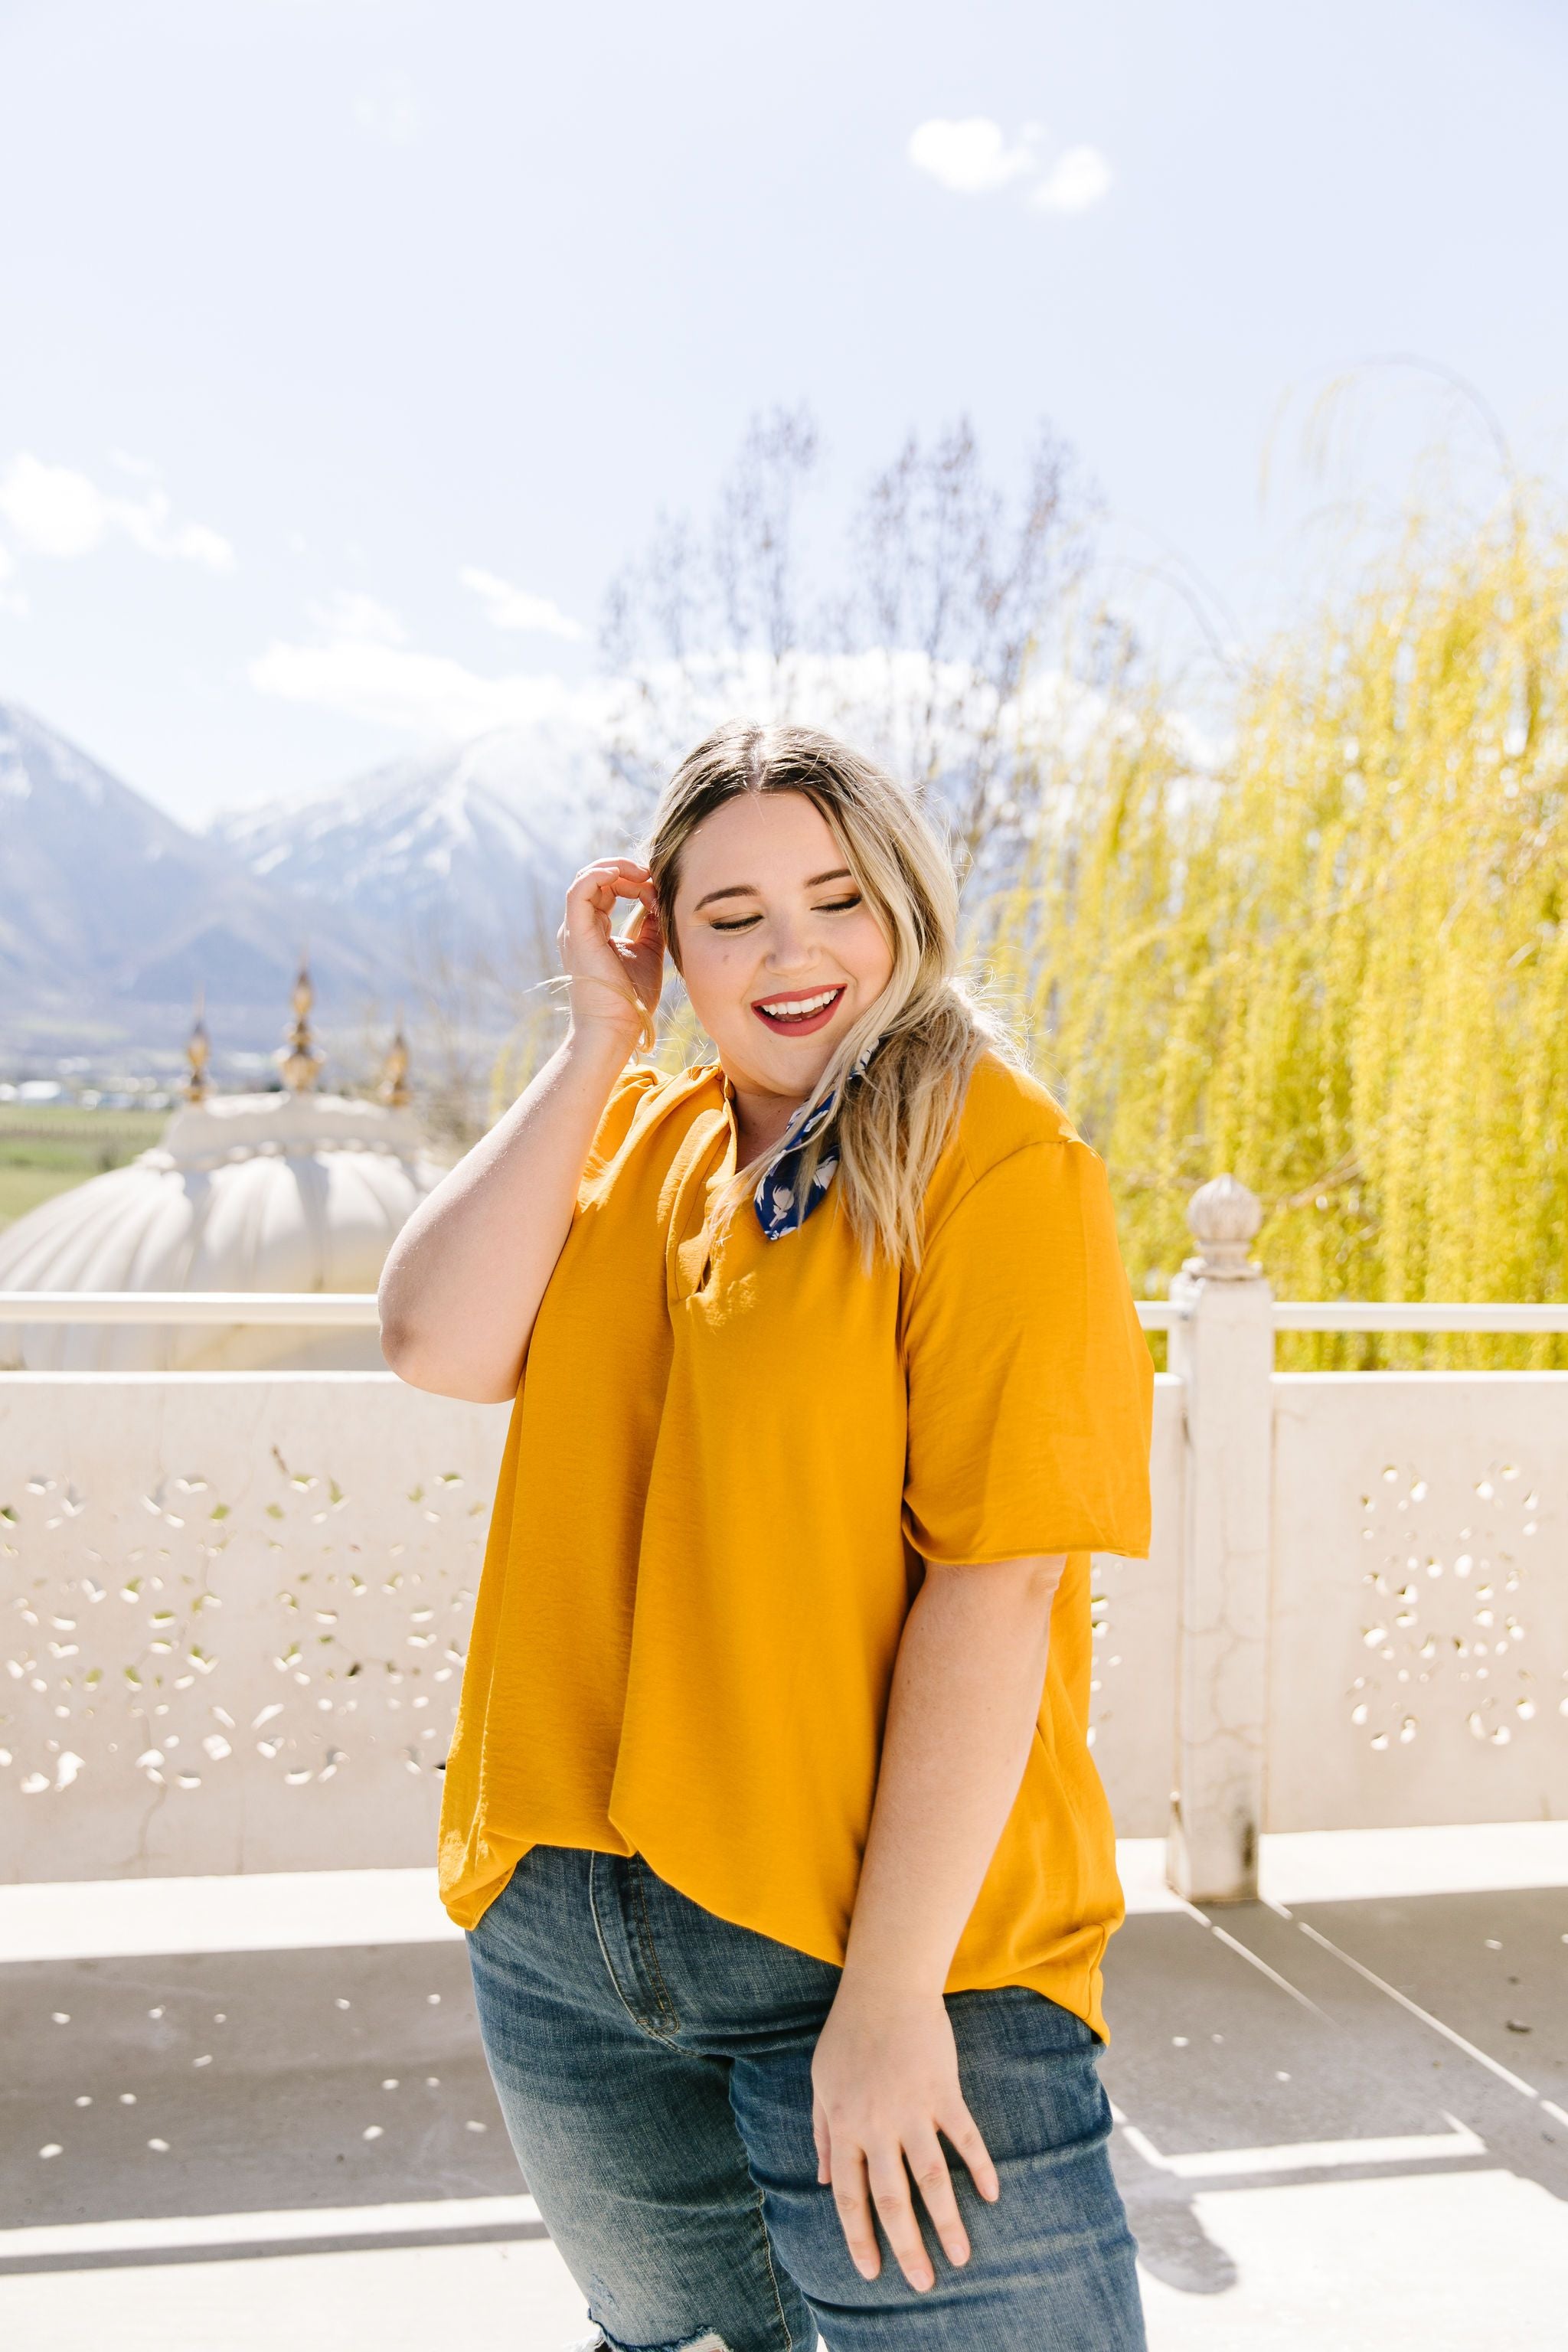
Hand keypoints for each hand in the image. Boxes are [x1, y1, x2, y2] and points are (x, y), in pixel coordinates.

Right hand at [558, 857, 665, 1042]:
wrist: (618, 1026)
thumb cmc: (632, 998)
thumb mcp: (649, 952)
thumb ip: (651, 926)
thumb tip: (660, 902)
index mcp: (594, 930)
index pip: (609, 890)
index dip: (634, 883)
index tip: (659, 892)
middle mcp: (581, 927)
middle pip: (598, 881)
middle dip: (627, 872)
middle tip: (651, 875)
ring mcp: (576, 929)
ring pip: (587, 879)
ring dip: (616, 869)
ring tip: (641, 873)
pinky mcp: (576, 933)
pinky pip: (579, 891)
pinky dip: (599, 875)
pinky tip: (620, 873)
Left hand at [811, 1975, 998, 2292]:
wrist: (884, 1987)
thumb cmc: (847, 2034)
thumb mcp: (820, 2083)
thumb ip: (821, 2134)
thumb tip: (821, 2181)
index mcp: (844, 2127)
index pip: (849, 2196)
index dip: (859, 2237)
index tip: (871, 2272)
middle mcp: (877, 2126)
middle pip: (893, 2200)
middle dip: (907, 2247)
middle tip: (922, 2283)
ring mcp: (913, 2110)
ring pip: (932, 2179)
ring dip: (947, 2223)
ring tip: (961, 2257)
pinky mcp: (944, 2092)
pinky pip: (965, 2138)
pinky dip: (980, 2167)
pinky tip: (992, 2195)